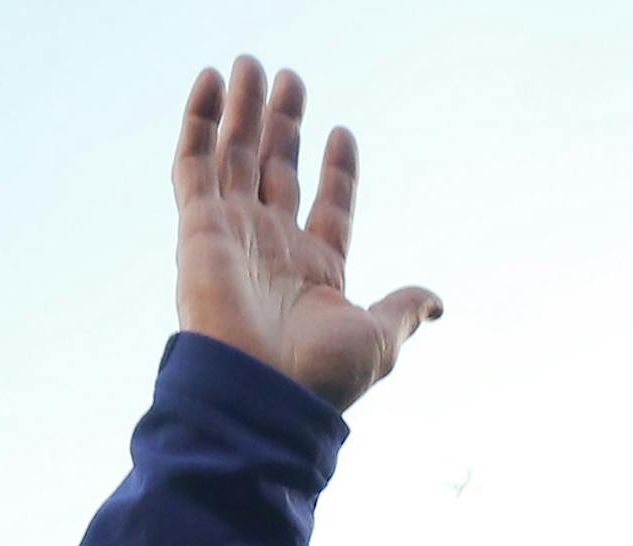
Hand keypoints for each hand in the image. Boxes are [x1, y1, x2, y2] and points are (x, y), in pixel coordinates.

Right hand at [175, 57, 440, 410]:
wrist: (260, 393)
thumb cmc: (319, 376)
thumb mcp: (378, 339)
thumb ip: (403, 309)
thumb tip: (438, 303)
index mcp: (317, 271)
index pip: (330, 205)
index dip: (337, 171)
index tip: (343, 133)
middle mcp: (273, 248)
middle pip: (278, 171)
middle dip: (284, 126)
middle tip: (290, 80)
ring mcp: (234, 235)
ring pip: (236, 157)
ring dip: (243, 110)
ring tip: (251, 64)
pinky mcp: (198, 228)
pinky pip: (194, 163)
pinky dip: (200, 121)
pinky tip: (212, 80)